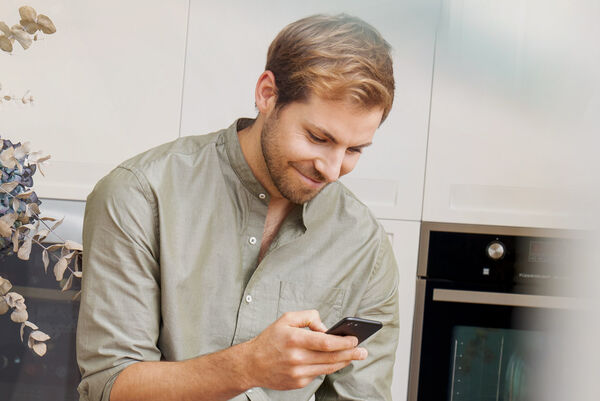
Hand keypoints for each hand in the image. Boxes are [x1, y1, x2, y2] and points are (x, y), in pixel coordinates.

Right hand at [242, 310, 367, 389]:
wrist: (251, 364)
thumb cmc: (270, 339)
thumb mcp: (286, 319)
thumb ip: (308, 317)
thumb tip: (326, 327)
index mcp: (294, 339)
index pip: (326, 342)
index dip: (343, 342)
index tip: (355, 339)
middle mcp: (297, 358)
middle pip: (331, 357)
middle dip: (351, 353)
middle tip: (363, 350)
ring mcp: (298, 373)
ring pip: (328, 367)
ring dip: (344, 361)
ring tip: (355, 355)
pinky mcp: (298, 382)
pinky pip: (319, 374)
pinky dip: (328, 367)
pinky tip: (335, 361)